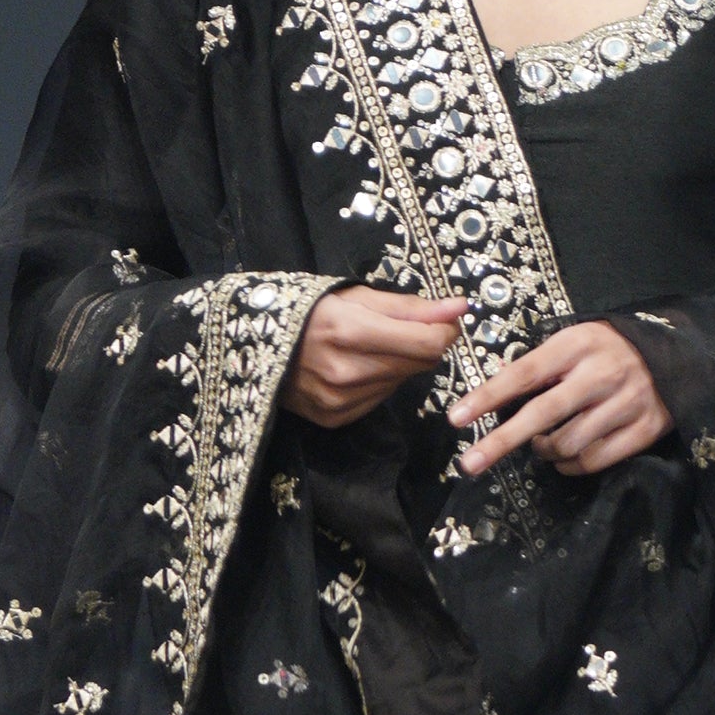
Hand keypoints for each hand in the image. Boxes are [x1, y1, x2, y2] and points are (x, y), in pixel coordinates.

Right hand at [288, 287, 464, 427]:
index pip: (428, 343)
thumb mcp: (357, 296)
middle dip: (421, 344)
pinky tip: (354, 368)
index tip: (444, 319)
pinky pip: (378, 398)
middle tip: (402, 329)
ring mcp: (340, 400)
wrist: (255, 343)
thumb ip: (411, 306)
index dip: (445, 330)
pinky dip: (377, 382)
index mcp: (351, 332)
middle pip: (419, 364)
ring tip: (368, 347)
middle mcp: (347, 372)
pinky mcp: (335, 417)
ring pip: (400, 382)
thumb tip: (459, 309)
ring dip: (398, 364)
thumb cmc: (309, 311)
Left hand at [453, 318, 672, 480]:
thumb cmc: (610, 349)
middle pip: (541, 414)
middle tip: (470, 463)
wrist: (677, 353)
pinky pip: (594, 461)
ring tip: (541, 443)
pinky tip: (565, 456)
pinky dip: (571, 465)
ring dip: (544, 451)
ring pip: (567, 444)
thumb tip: (494, 395)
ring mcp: (625, 404)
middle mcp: (601, 374)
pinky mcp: (644, 430)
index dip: (488, 397)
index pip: (523, 374)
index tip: (456, 417)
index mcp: (577, 345)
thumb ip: (540, 364)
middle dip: (500, 442)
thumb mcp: (575, 340)